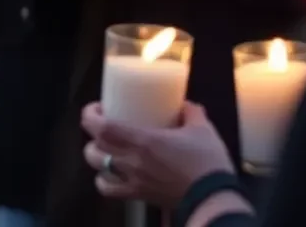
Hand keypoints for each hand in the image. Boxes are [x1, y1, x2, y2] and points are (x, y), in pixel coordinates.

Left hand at [82, 101, 234, 207]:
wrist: (216, 200)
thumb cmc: (207, 163)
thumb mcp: (202, 130)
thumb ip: (192, 113)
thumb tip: (186, 104)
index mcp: (142, 141)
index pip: (101, 127)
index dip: (90, 115)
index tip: (98, 108)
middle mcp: (131, 161)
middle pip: (93, 148)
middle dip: (93, 134)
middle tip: (104, 124)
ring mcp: (133, 181)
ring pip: (97, 169)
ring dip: (96, 156)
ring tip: (106, 148)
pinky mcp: (140, 196)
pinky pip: (110, 191)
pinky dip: (104, 182)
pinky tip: (112, 174)